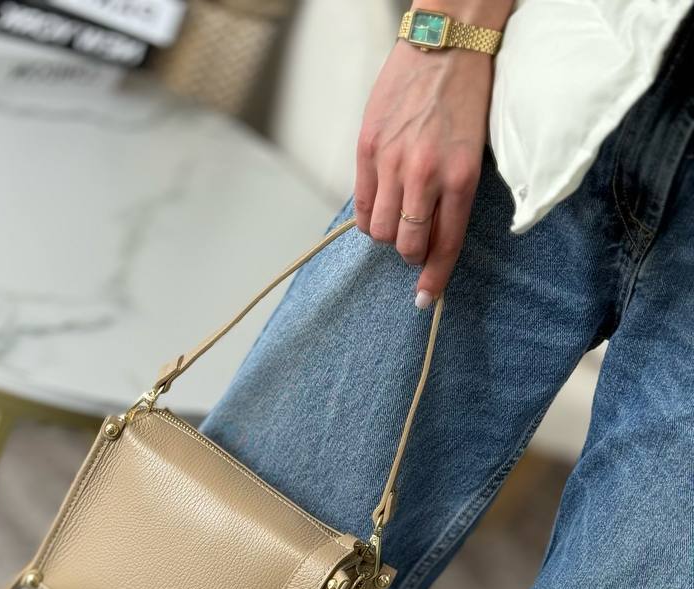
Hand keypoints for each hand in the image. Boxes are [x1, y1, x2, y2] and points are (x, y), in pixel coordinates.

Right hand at [355, 11, 507, 306]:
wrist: (446, 43)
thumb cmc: (464, 95)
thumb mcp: (474, 150)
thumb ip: (452, 194)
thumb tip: (430, 236)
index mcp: (461, 177)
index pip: (445, 245)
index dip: (434, 278)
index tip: (426, 299)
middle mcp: (426, 175)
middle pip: (406, 245)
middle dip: (410, 254)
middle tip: (413, 245)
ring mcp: (393, 162)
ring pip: (380, 230)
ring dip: (387, 235)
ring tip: (396, 219)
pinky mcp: (368, 148)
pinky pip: (361, 203)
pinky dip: (368, 217)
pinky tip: (377, 208)